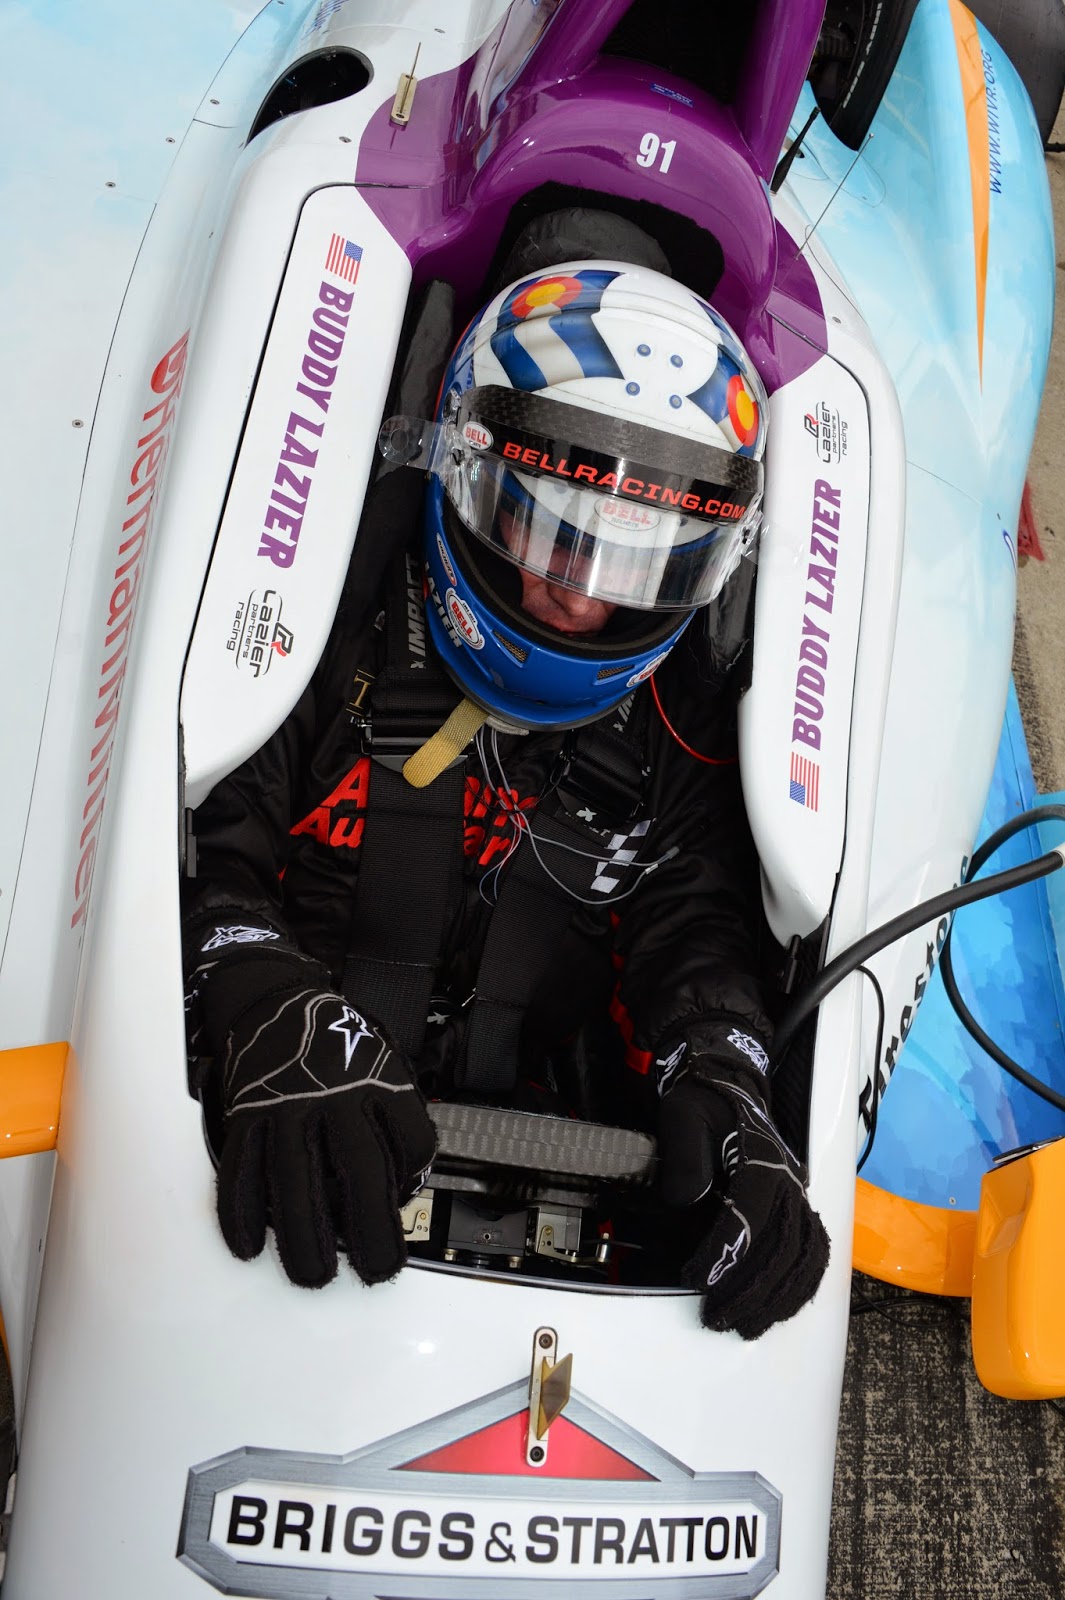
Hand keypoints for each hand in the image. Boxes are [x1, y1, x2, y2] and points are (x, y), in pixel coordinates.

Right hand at [206, 952, 435, 1287]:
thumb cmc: (335, 1045)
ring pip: (293, 1180)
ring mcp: (286, 1107)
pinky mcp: (247, 1115)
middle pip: (358, 1170)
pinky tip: (248, 1246)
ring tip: (313, 1276)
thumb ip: (395, 1117)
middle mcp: (334, 1098)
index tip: (405, 1208)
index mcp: (377, 1085)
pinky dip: (239, 1213)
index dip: (414, 1180)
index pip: (411, 1140)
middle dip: (368, 1229)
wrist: (276, 1001)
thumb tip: (406, 1178)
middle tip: (375, 1271)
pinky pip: (240, 1170)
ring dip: (301, 1237)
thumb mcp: (381, 1066)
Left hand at [656, 1035, 829, 1338]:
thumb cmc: (701, 1104)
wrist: (724, 1085)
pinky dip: (802, 1283)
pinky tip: (782, 1306)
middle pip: (781, 1244)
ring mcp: (795, 1193)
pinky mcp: (795, 1204)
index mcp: (760, 1157)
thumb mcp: (681, 1118)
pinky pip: (812, 1250)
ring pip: (803, 1254)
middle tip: (719, 1317)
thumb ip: (684, 1159)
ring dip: (779, 1296)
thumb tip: (687, 1202)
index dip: (724, 1251)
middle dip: (751, 1289)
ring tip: (749, 1324)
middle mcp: (787, 1179)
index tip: (697, 1280)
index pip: (748, 1213)